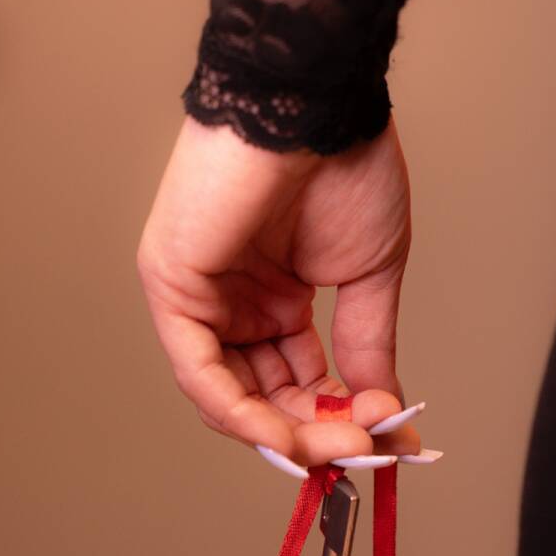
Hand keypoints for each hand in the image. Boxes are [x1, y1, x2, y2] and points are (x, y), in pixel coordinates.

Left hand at [136, 114, 419, 466]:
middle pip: (265, 397)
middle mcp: (233, 302)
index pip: (299, 383)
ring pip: (230, 396)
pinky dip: (242, 412)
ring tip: (336, 445)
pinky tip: (285, 434)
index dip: (338, 420)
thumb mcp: (368, 278)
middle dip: (317, 433)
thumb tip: (382, 410)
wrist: (318, 106)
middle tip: (363, 450)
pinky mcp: (172, 283)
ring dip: (285, 432)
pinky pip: (200, 370)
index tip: (383, 441)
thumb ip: (366, 347)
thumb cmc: (345, 168)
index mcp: (277, 298)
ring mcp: (199, 294)